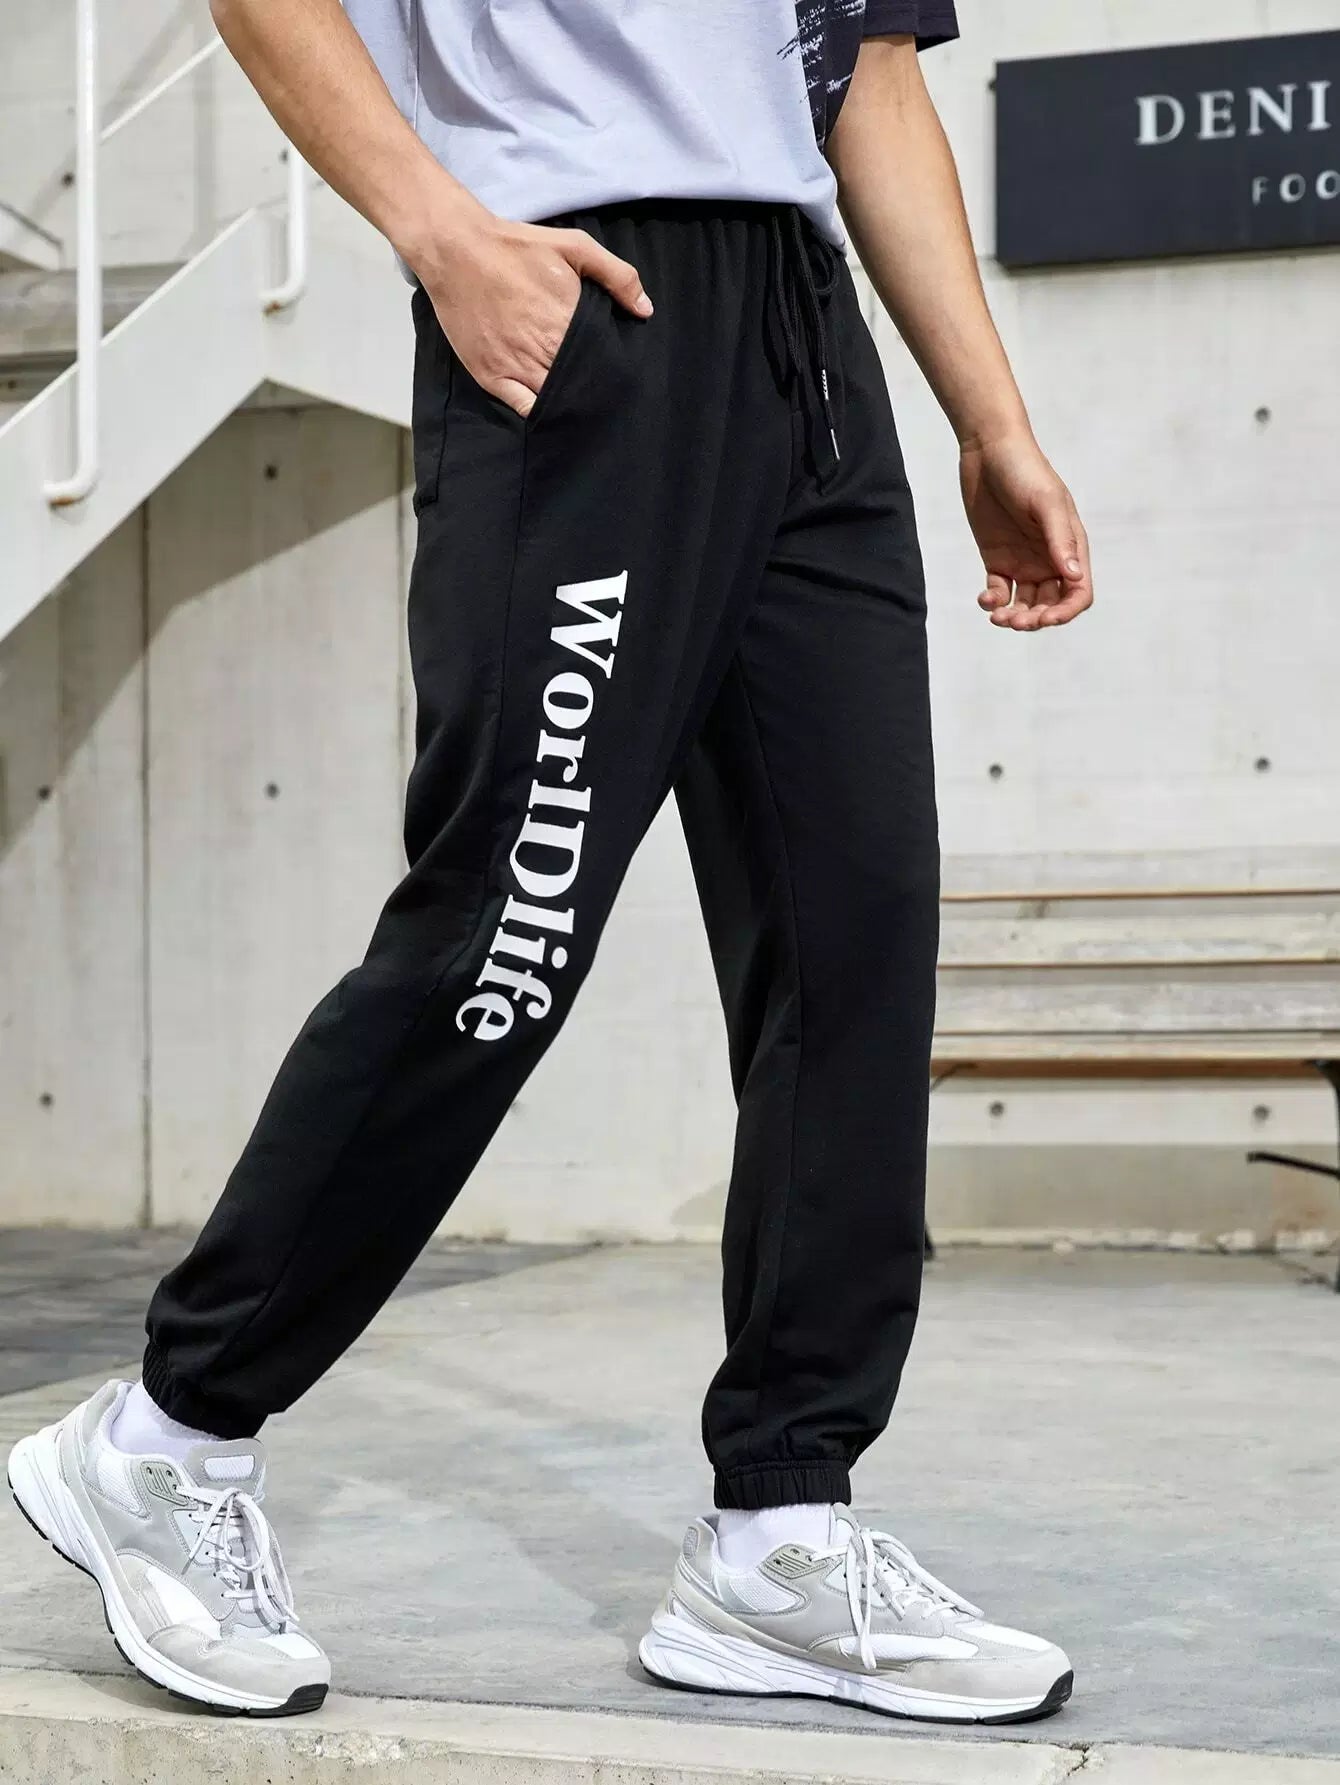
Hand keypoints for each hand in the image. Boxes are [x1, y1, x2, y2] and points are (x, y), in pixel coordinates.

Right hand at [416, 212, 652, 418]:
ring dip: (568, 403)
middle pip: (580, 384)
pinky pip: (522, 408)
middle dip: (592, 389)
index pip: (601, 362)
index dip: (610, 369)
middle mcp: (544, 350)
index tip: (617, 372)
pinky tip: (548, 409)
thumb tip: (645, 309)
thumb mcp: (575, 246)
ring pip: (553, 400)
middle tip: (602, 393)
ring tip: (580, 403)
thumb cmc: (515, 246)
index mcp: (568, 323)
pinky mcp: (491, 374)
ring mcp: (516, 366)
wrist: (457, 249)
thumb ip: (617, 276)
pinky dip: (538, 413)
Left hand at [960, 432, 1093, 630]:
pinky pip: (998, 593)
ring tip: (997, 616)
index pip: (1078, 592)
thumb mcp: (1046, 503)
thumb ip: (1060, 539)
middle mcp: (1049, 559)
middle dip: (1036, 619)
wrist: (988, 451)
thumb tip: (1073, 576)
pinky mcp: (997, 560)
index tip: (1045, 619)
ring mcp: (1023, 561)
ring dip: (1014, 617)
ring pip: (1024, 604)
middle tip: (1015, 621)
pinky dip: (993, 602)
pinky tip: (985, 599)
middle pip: (1051, 605)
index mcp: (1070, 547)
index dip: (1066, 612)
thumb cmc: (1025, 470)